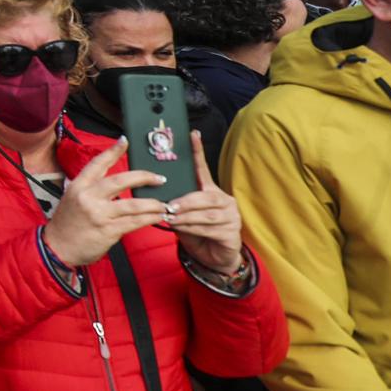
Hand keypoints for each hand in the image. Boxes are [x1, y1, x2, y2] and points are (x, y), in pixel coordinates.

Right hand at [40, 139, 169, 268]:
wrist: (58, 247)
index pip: (98, 163)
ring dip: (153, 204)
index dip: (112, 151)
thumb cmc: (67, 224)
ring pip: (133, 205)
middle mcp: (88, 197)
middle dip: (144, 177)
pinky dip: (150, 218)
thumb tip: (118, 184)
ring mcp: (99, 214)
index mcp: (79, 186)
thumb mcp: (73, 199)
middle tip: (159, 178)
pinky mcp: (109, 230)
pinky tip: (159, 217)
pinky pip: (135, 222)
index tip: (125, 141)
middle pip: (120, 181)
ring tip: (165, 203)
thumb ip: (92, 190)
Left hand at [166, 131, 245, 274]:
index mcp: (211, 191)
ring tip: (171, 218)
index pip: (204, 168)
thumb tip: (158, 192)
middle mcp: (225, 201)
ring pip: (206, 214)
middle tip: (169, 205)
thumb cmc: (195, 231)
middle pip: (207, 196)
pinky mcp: (232, 233)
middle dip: (186, 201)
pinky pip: (209, 229)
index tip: (192, 133)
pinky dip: (191, 229)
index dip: (198, 151)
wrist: (213, 257)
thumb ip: (176, 202)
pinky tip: (180, 228)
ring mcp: (232, 217)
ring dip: (186, 217)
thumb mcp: (183, 214)